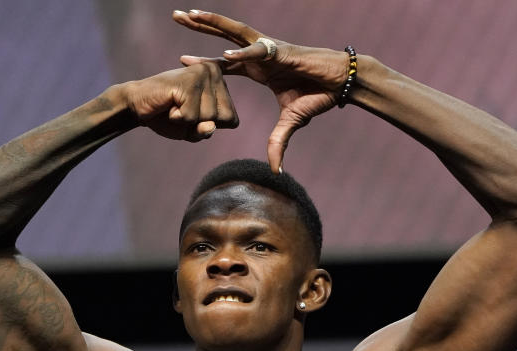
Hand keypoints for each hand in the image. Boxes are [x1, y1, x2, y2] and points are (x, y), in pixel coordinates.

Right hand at [121, 61, 238, 142]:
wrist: (137, 105)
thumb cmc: (167, 116)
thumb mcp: (192, 130)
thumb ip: (205, 131)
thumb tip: (210, 126)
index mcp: (220, 81)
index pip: (232, 120)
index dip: (210, 126)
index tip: (193, 114)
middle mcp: (214, 73)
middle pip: (223, 119)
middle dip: (201, 124)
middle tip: (182, 110)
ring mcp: (202, 74)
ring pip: (208, 118)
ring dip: (187, 121)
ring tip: (174, 106)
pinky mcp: (189, 81)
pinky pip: (191, 117)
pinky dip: (177, 119)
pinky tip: (168, 104)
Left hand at [173, 10, 349, 171]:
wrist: (341, 83)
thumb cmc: (318, 95)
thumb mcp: (291, 122)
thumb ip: (278, 141)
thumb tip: (275, 169)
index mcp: (259, 67)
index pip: (225, 62)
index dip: (204, 61)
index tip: (181, 60)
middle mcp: (260, 53)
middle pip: (224, 36)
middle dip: (200, 25)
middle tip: (176, 15)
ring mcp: (270, 49)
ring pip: (235, 32)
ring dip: (212, 23)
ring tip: (191, 14)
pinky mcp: (283, 52)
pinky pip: (259, 51)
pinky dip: (243, 53)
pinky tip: (225, 54)